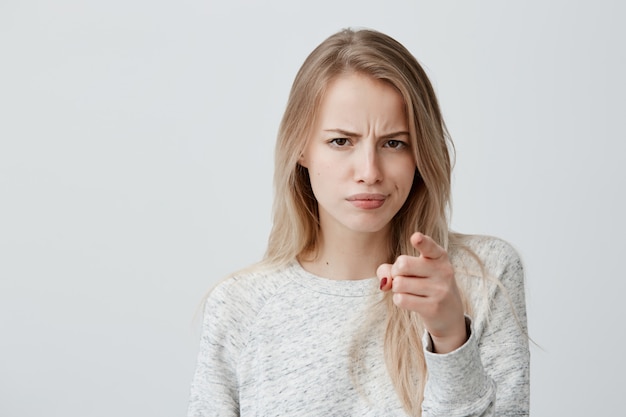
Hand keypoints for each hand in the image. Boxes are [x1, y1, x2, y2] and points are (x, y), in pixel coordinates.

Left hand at [377, 232, 466, 352]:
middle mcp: (443, 271)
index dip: (422, 242)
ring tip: (408, 290)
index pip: (430, 247)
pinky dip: (398, 299)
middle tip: (402, 276)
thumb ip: (393, 268)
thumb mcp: (416, 271)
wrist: (449, 314)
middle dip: (395, 271)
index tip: (415, 237)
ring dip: (397, 288)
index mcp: (439, 256)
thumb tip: (384, 282)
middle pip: (403, 264)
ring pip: (399, 283)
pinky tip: (410, 300)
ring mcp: (440, 290)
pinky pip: (401, 299)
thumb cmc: (426, 285)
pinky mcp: (433, 308)